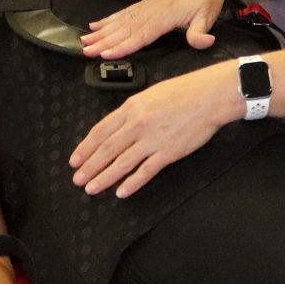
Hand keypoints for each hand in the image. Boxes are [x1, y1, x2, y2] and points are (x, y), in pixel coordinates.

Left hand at [70, 62, 241, 196]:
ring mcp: (152, 139)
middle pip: (107, 149)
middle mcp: (137, 124)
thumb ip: (131, 111)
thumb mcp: (150, 94)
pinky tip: (121, 192)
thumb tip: (117, 127)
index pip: (100, 131)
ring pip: (122, 163)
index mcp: (131, 108)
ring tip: (92, 188)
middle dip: (89, 167)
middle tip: (78, 179)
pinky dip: (132, 183)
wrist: (209, 96)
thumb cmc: (183, 91)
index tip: (75, 160)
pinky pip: (145, 171)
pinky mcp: (168, 152)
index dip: (85, 148)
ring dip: (104, 177)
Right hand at [79, 0, 228, 58]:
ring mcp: (146, 5)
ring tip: (84, 41)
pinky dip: (109, 19)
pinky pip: (124, 13)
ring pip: (120, 21)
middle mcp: (151, 10)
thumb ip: (200, 32)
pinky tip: (97, 25)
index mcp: (164, 16)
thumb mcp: (209, 15)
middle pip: (123, 29)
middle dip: (103, 41)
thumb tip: (203, 44)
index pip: (140, 35)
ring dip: (101, 32)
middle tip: (86, 51)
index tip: (105, 54)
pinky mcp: (146, 2)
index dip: (122, 46)